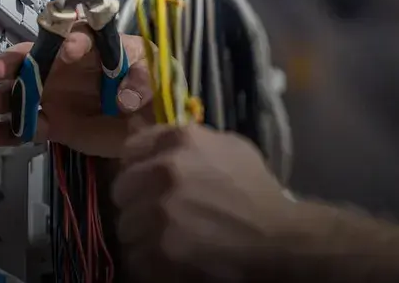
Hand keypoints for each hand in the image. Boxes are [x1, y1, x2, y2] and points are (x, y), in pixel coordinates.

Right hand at [0, 25, 154, 156]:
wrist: (154, 123)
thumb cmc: (154, 83)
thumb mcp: (155, 73)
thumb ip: (142, 80)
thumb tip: (124, 98)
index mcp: (93, 46)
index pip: (77, 36)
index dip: (71, 41)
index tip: (70, 52)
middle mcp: (67, 67)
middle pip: (34, 58)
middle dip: (13, 63)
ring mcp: (58, 95)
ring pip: (22, 92)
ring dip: (0, 98)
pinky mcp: (55, 124)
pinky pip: (27, 126)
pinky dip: (7, 131)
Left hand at [112, 124, 294, 279]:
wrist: (277, 238)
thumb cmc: (257, 192)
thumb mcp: (230, 148)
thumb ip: (191, 141)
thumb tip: (155, 142)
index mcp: (181, 140)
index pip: (131, 147)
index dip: (137, 165)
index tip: (145, 179)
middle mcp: (164, 170)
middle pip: (121, 188)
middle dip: (136, 201)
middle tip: (157, 214)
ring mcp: (159, 211)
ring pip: (125, 225)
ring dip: (141, 233)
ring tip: (167, 239)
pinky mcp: (158, 249)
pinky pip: (134, 256)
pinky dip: (148, 260)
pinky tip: (171, 257)